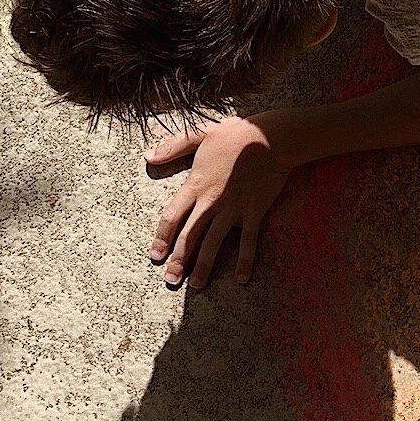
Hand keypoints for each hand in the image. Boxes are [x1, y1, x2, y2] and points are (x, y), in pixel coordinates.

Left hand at [144, 115, 292, 289]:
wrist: (271, 137)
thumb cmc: (236, 133)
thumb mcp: (200, 133)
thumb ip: (173, 146)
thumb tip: (148, 156)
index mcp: (196, 184)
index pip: (172, 216)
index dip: (161, 238)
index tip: (154, 255)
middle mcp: (211, 201)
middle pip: (190, 236)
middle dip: (178, 261)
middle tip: (170, 280)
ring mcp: (233, 209)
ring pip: (214, 243)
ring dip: (204, 266)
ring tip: (197, 287)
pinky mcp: (254, 212)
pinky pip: (249, 241)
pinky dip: (245, 260)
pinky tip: (242, 278)